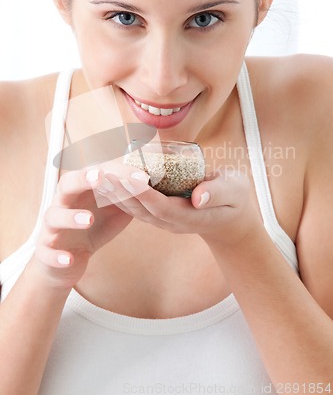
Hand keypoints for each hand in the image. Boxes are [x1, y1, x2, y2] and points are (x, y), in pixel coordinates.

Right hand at [34, 162, 149, 288]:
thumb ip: (128, 195)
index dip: (116, 172)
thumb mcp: (114, 209)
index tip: (139, 176)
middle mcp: (63, 204)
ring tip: (88, 219)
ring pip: (53, 216)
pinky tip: (69, 259)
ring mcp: (51, 227)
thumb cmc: (92, 227)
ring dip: (70, 217)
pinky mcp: (45, 251)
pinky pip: (47, 252)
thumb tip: (155, 182)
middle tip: (100, 177)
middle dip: (82, 179)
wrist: (65, 261)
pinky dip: (57, 255)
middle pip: (66, 184)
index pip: (95, 172)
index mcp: (81, 190)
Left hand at [104, 168, 263, 247]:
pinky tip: (107, 180)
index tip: (127, 177)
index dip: (143, 193)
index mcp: (190, 216)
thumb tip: (198, 196)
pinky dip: (120, 193)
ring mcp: (163, 220)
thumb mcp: (235, 192)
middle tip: (101, 172)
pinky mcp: (158, 214)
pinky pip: (135, 205)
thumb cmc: (235, 200)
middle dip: (120, 191)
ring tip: (96, 175)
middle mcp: (171, 222)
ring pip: (134, 208)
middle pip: (141, 208)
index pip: (161, 207)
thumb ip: (219, 193)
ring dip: (114, 193)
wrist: (231, 219)